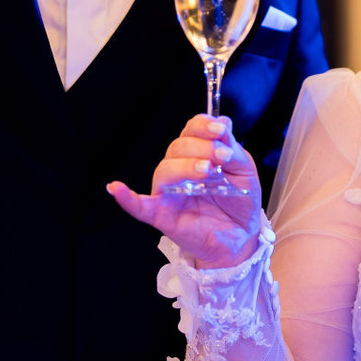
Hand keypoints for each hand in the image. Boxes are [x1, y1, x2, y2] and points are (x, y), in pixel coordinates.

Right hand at [108, 115, 264, 269]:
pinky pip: (139, 206)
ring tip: (207, 170)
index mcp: (197, 154)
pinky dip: (127, 198)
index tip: (221, 130)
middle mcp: (179, 170)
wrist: (243, 237)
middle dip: (201, 146)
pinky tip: (116, 189)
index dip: (203, 126)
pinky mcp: (162, 216)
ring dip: (184, 166)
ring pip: (164, 170)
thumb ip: (233, 149)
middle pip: (177, 148)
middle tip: (223, 156)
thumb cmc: (239, 203)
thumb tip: (223, 122)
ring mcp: (169, 192)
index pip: (190, 131)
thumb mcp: (244, 171)